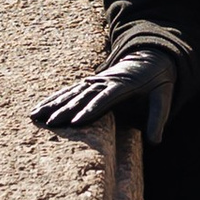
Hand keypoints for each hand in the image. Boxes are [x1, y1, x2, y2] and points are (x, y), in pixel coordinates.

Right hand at [31, 48, 174, 143]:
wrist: (152, 58)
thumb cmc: (158, 83)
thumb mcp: (163, 99)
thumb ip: (158, 119)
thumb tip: (155, 141)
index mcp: (123, 86)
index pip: (104, 99)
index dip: (90, 110)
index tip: (76, 122)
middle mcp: (105, 82)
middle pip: (83, 97)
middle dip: (65, 110)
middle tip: (50, 123)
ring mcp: (95, 81)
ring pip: (70, 93)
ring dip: (53, 104)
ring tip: (36, 116)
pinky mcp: (89, 84)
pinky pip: (68, 92)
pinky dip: (52, 99)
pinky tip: (38, 109)